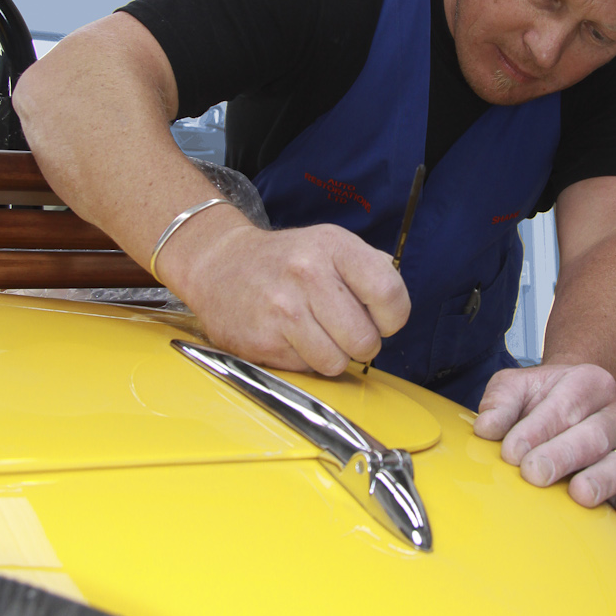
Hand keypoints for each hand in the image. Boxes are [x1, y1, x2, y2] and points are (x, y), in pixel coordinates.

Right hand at [179, 217, 410, 376]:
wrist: (219, 266)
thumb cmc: (285, 261)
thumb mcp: (330, 245)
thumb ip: (372, 268)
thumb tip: (396, 305)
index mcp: (334, 246)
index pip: (389, 293)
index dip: (393, 316)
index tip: (379, 317)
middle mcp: (308, 273)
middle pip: (366, 339)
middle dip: (362, 343)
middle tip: (344, 330)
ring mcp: (283, 309)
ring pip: (337, 363)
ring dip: (333, 357)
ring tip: (317, 334)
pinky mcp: (262, 340)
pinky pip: (306, 370)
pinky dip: (304, 361)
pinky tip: (290, 338)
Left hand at [473, 363, 615, 524]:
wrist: (568, 400)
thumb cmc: (540, 397)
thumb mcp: (515, 386)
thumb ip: (500, 401)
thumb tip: (486, 428)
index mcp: (587, 383)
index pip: (564, 406)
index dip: (537, 429)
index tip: (511, 451)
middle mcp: (611, 415)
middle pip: (592, 436)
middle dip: (562, 456)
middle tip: (534, 472)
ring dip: (598, 482)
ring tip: (579, 495)